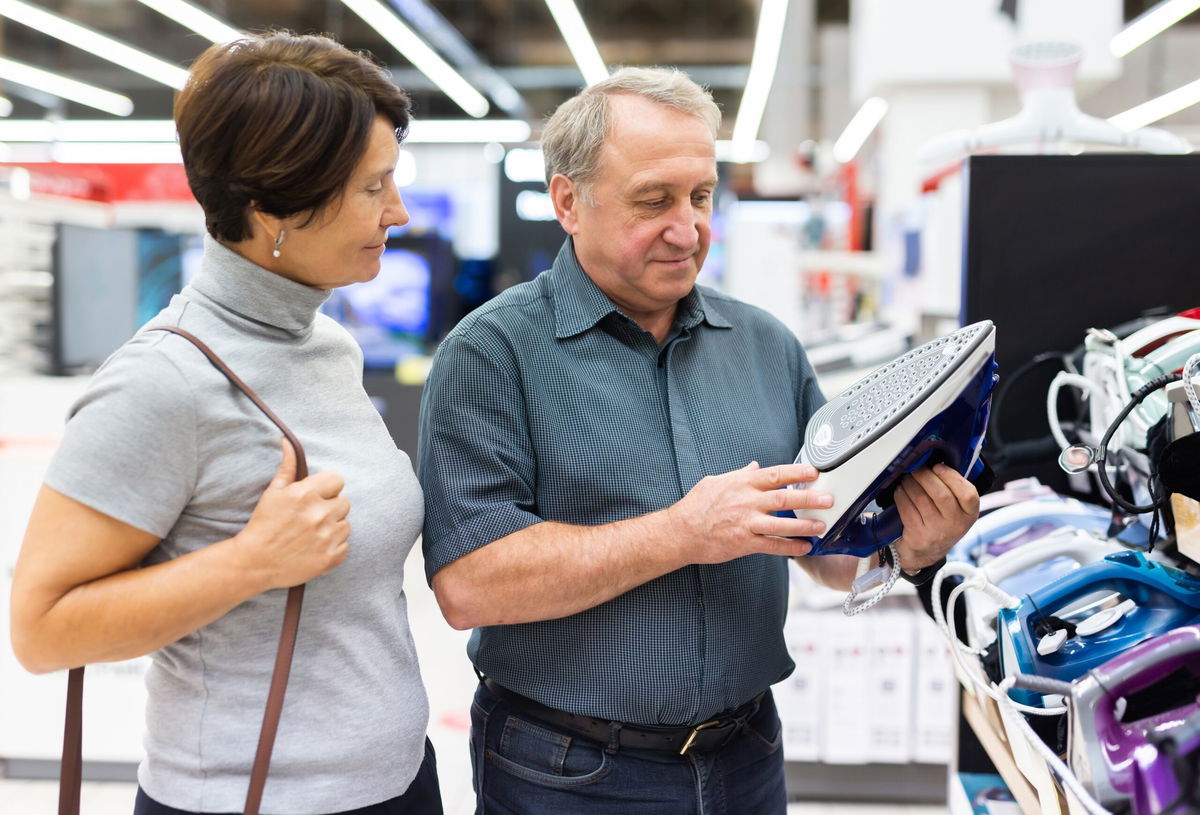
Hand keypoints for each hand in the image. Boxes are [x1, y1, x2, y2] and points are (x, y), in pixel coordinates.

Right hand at [234, 437, 350, 589]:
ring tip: (311, 534)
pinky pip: (345, 545)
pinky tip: (315, 548)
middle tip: (311, 518)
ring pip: (345, 524)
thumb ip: (287, 466)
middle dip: (330, 508)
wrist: (255, 563)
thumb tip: (287, 441)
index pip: (337, 480)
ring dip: (333, 528)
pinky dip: (333, 547)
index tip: (315, 497)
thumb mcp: (273, 492)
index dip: (327, 488)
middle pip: (344, 502)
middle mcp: (320, 514)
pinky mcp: (331, 557)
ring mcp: (327, 537)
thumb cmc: (264, 525)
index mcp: (306, 494)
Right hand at [667, 461, 832, 563]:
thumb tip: (754, 467)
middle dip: (809, 499)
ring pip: (782, 524)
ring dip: (804, 525)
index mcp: (741, 484)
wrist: (680, 532)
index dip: (797, 472)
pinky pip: (772, 546)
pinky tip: (804, 547)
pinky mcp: (744, 543)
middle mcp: (747, 502)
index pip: (775, 475)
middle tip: (828, 499)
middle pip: (784, 498)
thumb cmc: (695, 506)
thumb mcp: (715, 482)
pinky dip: (790, 547)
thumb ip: (739, 475)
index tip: (814, 472)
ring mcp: (746, 523)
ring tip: (821, 525)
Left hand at [892, 463, 979, 570]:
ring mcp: (937, 532)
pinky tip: (900, 491)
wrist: (925, 553)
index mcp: (969, 515)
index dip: (951, 477)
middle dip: (925, 476)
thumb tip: (937, 460)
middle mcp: (955, 525)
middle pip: (941, 494)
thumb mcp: (956, 511)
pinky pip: (907, 509)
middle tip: (917, 469)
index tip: (938, 467)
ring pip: (921, 499)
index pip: (968, 494)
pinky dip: (901, 496)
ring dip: (910, 484)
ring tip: (907, 478)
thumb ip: (954, 490)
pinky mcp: (918, 536)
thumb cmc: (940, 524)